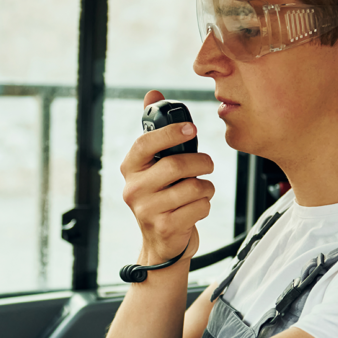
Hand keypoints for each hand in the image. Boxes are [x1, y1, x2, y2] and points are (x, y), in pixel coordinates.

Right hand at [120, 90, 214, 264]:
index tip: (192, 128)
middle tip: (207, 164)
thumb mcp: (154, 165)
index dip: (170, 132)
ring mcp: (147, 211)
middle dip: (200, 162)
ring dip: (206, 187)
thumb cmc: (162, 197)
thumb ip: (155, 130)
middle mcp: (133, 189)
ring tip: (200, 190)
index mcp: (130, 168)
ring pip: (193, 187)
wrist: (162, 244)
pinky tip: (195, 209)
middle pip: (175, 165)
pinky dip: (206, 205)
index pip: (145, 143)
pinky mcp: (165, 228)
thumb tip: (153, 93)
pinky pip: (200, 207)